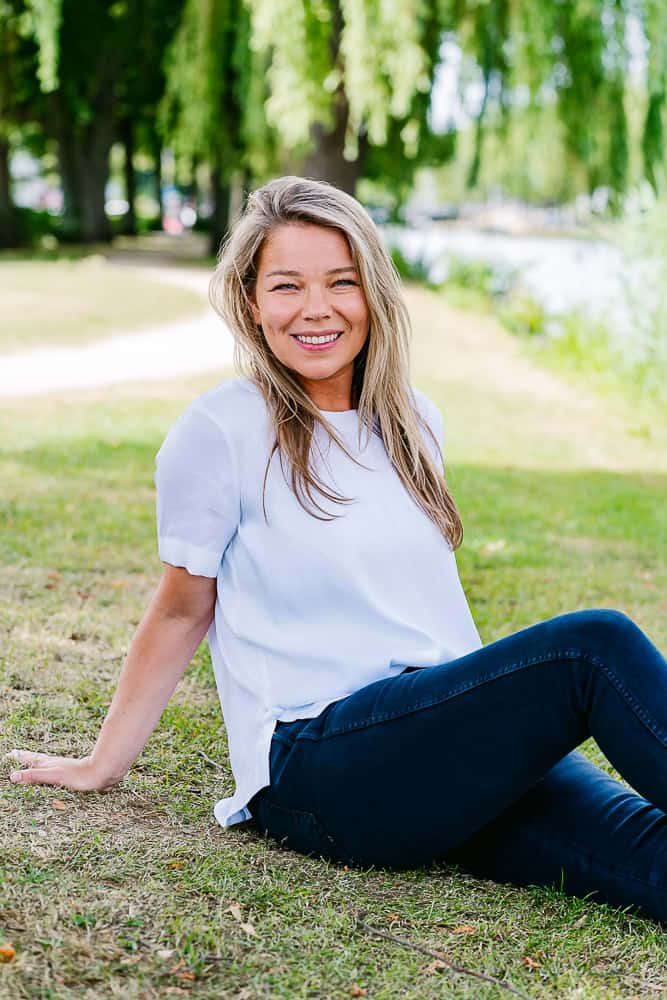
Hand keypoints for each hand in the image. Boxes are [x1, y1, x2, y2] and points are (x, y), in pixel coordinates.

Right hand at [6, 750, 121, 791]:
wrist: (102, 773)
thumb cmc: (78, 775)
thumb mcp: (52, 776)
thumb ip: (33, 776)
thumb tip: (13, 776)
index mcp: (50, 764)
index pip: (32, 760)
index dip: (21, 757)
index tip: (10, 753)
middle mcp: (57, 764)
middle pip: (39, 760)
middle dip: (27, 758)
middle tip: (17, 754)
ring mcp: (66, 768)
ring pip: (49, 765)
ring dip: (39, 764)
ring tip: (34, 763)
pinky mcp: (74, 774)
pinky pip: (58, 772)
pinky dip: (52, 771)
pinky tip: (57, 774)